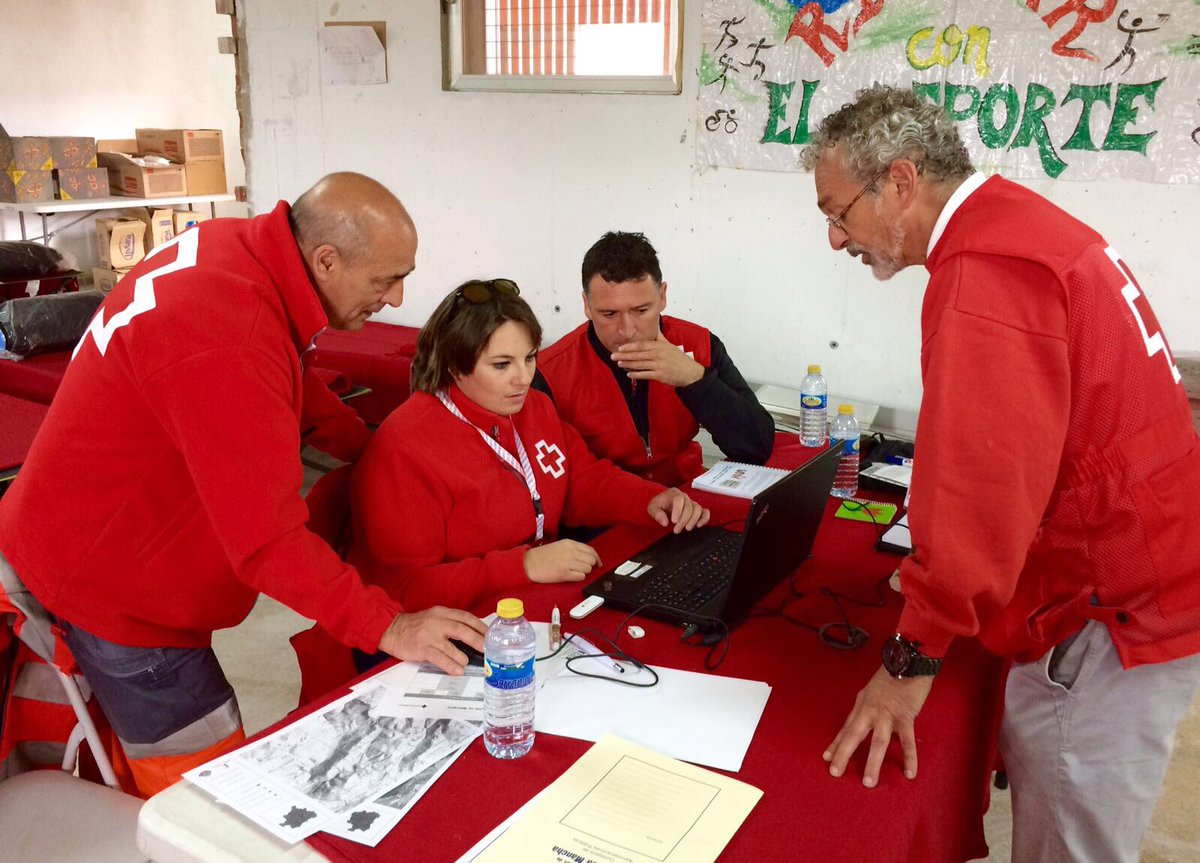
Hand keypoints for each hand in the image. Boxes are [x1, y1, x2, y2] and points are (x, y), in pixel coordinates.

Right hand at [377, 607, 487, 676]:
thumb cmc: (415, 626)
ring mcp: (430, 635)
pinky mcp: (423, 648)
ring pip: (453, 646)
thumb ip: (450, 622)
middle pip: (463, 630)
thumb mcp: (434, 617)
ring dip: (464, 657)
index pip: (466, 617)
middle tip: (487, 649)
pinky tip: (458, 670)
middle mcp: (437, 622)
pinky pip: (441, 658)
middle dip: (478, 640)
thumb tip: (471, 635)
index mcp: (442, 612)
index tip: (490, 635)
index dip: (480, 626)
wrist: (391, 630)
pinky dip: (452, 665)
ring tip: (469, 663)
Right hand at [524, 540, 600, 583]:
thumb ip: (574, 549)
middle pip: (591, 560)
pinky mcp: (564, 574)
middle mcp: (570, 551)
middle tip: (585, 568)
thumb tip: (588, 556)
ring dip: (584, 572)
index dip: (596, 558)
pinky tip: (571, 576)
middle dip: (590, 565)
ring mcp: (568, 563)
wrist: (529, 563)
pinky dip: (578, 577)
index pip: (591, 550)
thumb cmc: (543, 556)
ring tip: (574, 572)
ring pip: (588, 569)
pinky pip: (581, 577)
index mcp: (570, 543)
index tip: (598, 563)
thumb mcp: (560, 546)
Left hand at [612, 332, 704, 387]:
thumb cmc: (679, 359)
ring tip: (619, 364)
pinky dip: (636, 375)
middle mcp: (658, 354)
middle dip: (624, 355)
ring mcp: (659, 365)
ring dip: (628, 364)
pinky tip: (629, 374)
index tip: (620, 347)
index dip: (629, 347)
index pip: (641, 345)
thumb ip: (659, 336)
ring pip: (640, 364)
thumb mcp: (669, 344)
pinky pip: (645, 374)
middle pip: (638, 354)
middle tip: (613, 356)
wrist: (689, 372)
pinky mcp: (660, 375)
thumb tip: (654, 326)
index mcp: (660, 346)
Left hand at [648, 488, 710, 533]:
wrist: (663, 505)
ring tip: (686, 529)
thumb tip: (665, 523)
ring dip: (693, 520)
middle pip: (688, 506)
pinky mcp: (697, 510)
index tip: (673, 521)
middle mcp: (684, 496)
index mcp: (674, 493)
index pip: (678, 499)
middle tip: (676, 530)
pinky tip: (698, 526)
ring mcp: (692, 502)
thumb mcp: (652, 508)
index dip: (677, 510)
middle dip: (683, 520)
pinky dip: (704, 518)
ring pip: (697, 509)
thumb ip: (657, 514)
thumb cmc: (658, 505)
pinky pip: (705, 512)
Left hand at [824, 665, 933, 786]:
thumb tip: (867, 723)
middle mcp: (870, 711)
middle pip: (854, 735)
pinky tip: (909, 773)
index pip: (846, 728)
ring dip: (872, 763)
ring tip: (868, 782)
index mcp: (862, 705)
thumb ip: (868, 708)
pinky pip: (907, 741)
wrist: (908, 661)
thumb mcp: (872, 690)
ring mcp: (887, 715)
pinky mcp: (905, 717)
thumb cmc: (891, 675)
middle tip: (834, 772)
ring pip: (877, 742)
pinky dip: (909, 758)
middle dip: (843, 754)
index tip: (826, 757)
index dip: (836, 743)